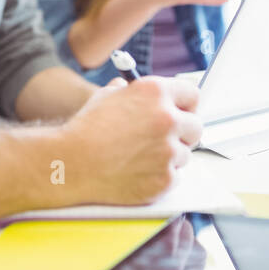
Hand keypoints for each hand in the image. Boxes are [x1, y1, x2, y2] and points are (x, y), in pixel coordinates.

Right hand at [61, 76, 202, 205]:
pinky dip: (161, 176)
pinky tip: (139, 171)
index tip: (182, 112)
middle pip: (196, 126)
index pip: (193, 94)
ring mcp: (169, 151)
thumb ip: (131, 92)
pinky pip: (175, 176)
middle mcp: (167, 119)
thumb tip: (135, 90)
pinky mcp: (165, 178)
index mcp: (156, 93)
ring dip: (169, 156)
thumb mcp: (107, 96)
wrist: (72, 163)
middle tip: (164, 138)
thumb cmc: (86, 129)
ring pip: (185, 154)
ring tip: (140, 157)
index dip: (185, 104)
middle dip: (182, 132)